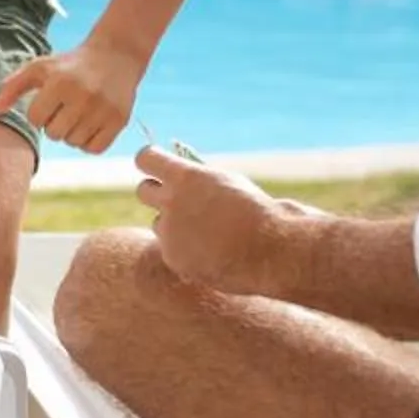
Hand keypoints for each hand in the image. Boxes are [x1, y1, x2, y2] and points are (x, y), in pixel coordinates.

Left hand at [0, 37, 143, 152]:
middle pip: (54, 134)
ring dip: (71, 133)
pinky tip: (89, 125)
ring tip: (77, 114)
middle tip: (63, 108)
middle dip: (54, 124)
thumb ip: (13, 87)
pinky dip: (88, 142)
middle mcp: (83, 96)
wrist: (116, 56)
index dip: (38, 113)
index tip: (47, 102)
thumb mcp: (40, 68)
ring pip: (73, 142)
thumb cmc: (70, 64)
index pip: (35, 118)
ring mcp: (103, 110)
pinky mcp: (119, 120)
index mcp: (60, 82)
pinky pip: (94, 148)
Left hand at [134, 147, 291, 294]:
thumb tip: (177, 177)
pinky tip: (212, 255)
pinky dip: (187, 253)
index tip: (158, 167)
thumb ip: (197, 180)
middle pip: (143, 190)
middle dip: (156, 193)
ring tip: (207, 234)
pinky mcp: (174, 259)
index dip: (151, 161)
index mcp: (185, 176)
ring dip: (173, 227)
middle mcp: (171, 201)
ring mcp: (170, 232)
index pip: (146, 158)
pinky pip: (172, 251)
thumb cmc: (259, 213)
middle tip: (174, 200)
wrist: (275, 251)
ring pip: (159, 224)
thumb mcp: (227, 183)